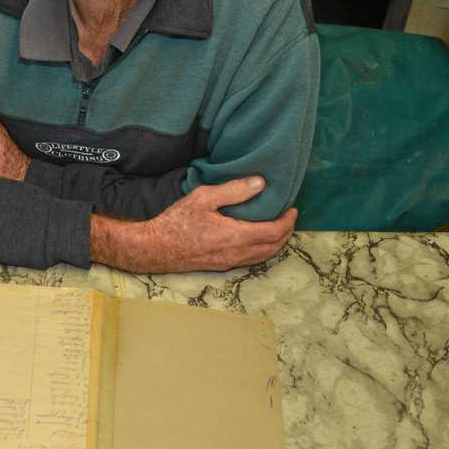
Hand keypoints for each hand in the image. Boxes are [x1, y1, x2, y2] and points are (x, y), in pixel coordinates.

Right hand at [91, 176, 295, 272]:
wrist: (156, 248)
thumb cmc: (176, 221)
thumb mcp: (203, 198)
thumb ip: (233, 190)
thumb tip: (260, 183)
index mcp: (236, 236)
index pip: (274, 232)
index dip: (288, 221)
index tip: (292, 208)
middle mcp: (237, 253)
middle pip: (274, 247)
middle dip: (286, 232)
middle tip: (288, 216)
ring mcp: (230, 262)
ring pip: (264, 256)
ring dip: (276, 243)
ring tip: (277, 227)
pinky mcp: (222, 266)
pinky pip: (252, 260)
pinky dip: (263, 250)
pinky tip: (256, 239)